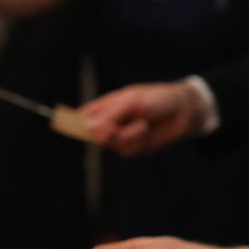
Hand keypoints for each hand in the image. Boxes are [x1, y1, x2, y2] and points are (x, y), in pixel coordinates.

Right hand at [81, 82, 202, 155]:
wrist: (183, 111)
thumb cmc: (155, 99)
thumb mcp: (131, 101)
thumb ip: (110, 114)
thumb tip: (89, 128)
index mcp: (106, 107)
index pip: (83, 115)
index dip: (73, 121)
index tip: (65, 124)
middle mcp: (110, 123)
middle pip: (92, 134)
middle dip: (102, 133)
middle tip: (112, 128)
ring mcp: (121, 136)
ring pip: (110, 144)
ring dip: (126, 135)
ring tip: (141, 124)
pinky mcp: (133, 148)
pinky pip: (125, 149)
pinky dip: (136, 140)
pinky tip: (145, 130)